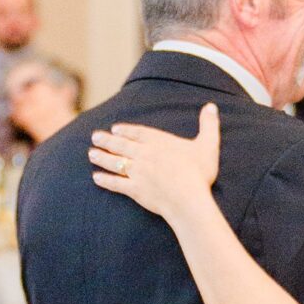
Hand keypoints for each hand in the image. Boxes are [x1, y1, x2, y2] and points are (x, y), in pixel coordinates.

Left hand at [89, 103, 221, 221]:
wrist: (188, 198)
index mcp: (159, 142)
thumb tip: (212, 106)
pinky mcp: (134, 189)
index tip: (115, 129)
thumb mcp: (208, 145)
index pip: (138, 133)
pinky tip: (96, 177)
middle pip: (122, 145)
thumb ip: (209, 125)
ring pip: (115, 162)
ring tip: (91, 154)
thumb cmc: (199, 173)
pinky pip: (116, 183)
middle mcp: (144, 154)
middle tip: (95, 137)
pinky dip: (105, 180)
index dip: (126, 131)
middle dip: (107, 140)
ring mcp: (137, 172)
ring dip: (102, 157)